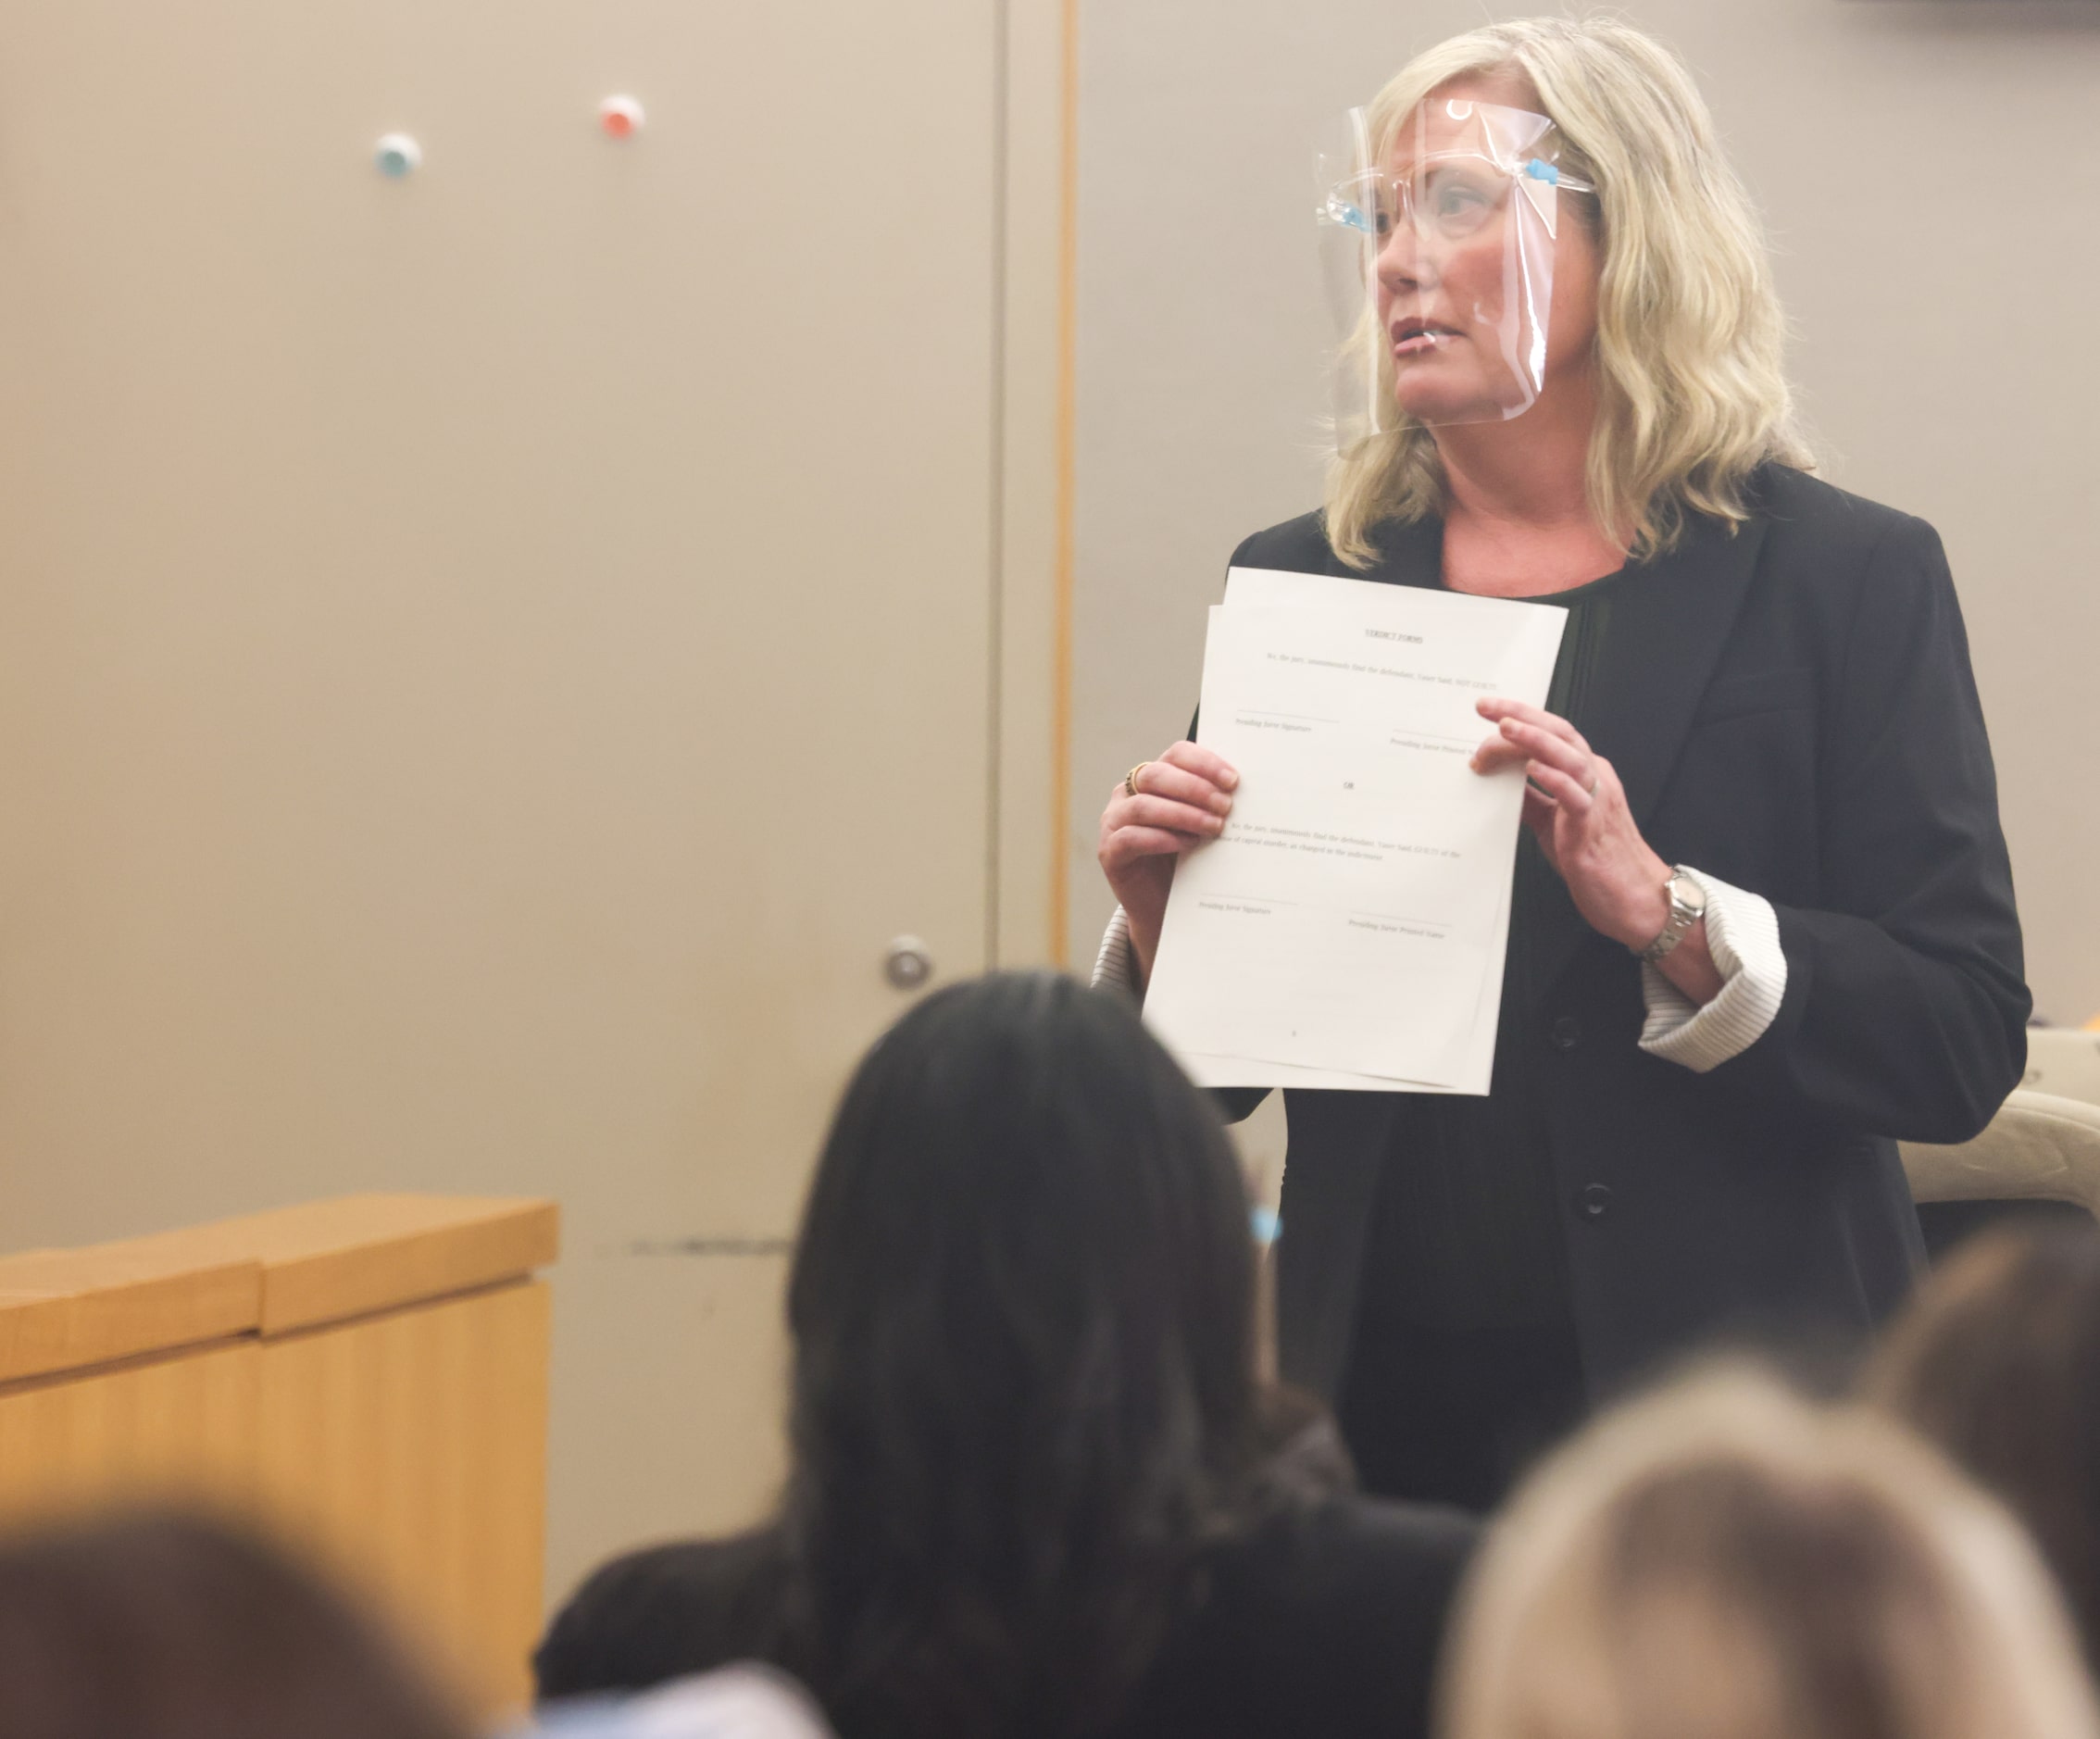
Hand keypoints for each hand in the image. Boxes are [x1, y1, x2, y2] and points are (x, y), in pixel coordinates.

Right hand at [1097, 741, 1237, 978]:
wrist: (1165, 906)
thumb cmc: (1187, 859)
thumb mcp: (1202, 825)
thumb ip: (1213, 804)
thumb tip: (1246, 792)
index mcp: (1154, 778)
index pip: (1176, 754)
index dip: (1204, 763)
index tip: (1233, 780)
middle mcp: (1128, 794)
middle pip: (1156, 775)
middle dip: (1195, 788)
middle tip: (1226, 806)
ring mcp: (1114, 822)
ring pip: (1143, 806)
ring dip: (1183, 814)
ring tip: (1214, 827)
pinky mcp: (1109, 851)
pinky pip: (1130, 838)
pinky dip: (1161, 838)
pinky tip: (1188, 844)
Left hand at [1469, 698, 1672, 952]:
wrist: (1633, 897)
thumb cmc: (1594, 858)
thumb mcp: (1551, 822)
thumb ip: (1530, 798)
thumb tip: (1498, 779)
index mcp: (1586, 774)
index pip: (1553, 734)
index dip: (1522, 717)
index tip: (1487, 709)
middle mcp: (1596, 779)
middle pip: (1561, 734)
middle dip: (1522, 716)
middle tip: (1486, 708)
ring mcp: (1597, 801)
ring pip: (1570, 758)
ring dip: (1536, 741)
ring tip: (1505, 729)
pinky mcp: (1593, 828)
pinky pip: (1576, 797)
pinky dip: (1555, 780)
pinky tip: (1532, 770)